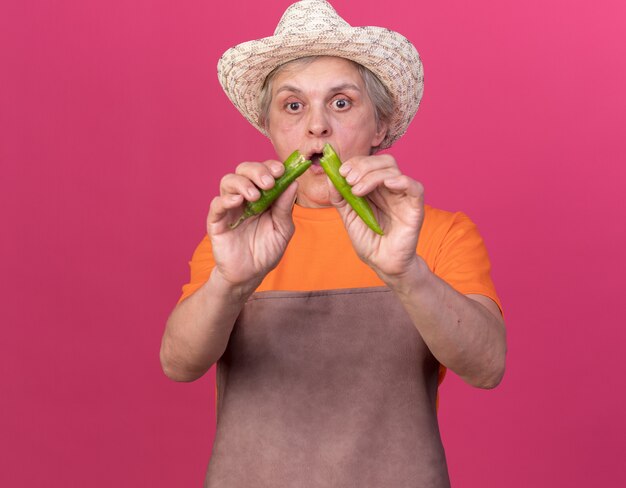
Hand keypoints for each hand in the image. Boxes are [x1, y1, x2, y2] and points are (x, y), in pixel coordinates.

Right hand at [207, 160, 296, 290]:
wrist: (250, 275)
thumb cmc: (266, 251)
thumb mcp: (283, 230)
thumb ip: (285, 207)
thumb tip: (293, 182)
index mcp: (263, 195)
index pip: (264, 171)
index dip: (271, 166)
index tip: (281, 170)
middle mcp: (244, 197)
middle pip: (244, 170)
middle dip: (257, 171)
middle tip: (268, 182)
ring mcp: (229, 207)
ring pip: (228, 181)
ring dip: (242, 183)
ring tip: (254, 196)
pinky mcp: (216, 221)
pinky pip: (216, 204)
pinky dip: (226, 199)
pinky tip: (237, 202)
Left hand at [328, 153, 424, 280]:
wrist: (382, 263)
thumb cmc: (368, 240)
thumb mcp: (348, 216)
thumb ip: (340, 197)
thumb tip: (330, 176)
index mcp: (376, 188)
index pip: (370, 163)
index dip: (356, 162)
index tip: (341, 172)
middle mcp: (390, 189)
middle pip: (384, 162)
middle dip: (363, 165)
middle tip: (348, 179)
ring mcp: (403, 197)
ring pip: (394, 171)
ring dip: (372, 176)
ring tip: (357, 191)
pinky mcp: (415, 208)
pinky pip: (415, 187)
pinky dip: (402, 181)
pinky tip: (388, 184)